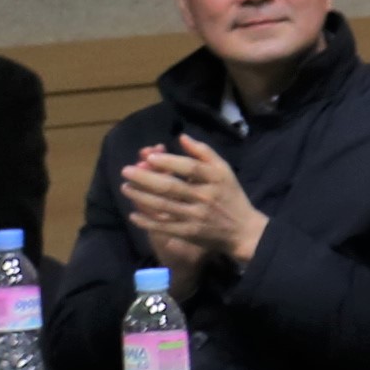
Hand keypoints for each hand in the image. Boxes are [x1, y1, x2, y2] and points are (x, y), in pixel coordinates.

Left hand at [117, 136, 265, 276]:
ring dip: (141, 197)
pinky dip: (148, 221)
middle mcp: (205, 197)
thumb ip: (204, 152)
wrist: (243, 230)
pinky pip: (165, 227)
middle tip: (126, 170)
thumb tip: (181, 137)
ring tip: (125, 187)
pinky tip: (133, 214)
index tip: (149, 156)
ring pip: (164, 206)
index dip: (169, 161)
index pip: (190, 168)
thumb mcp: (224, 169)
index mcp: (215, 179)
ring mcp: (196, 217)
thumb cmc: (230, 195)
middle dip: (146, 178)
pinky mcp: (189, 233)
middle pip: (171, 187)